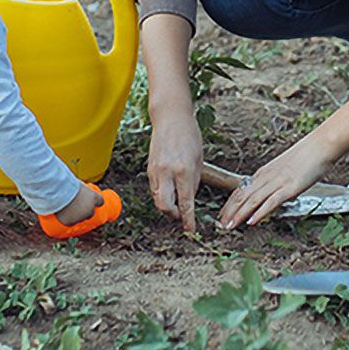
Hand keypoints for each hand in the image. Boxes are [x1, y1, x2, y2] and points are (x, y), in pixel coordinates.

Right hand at [53, 183, 104, 225]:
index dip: (96, 202)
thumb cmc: (67, 184)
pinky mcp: (70, 222)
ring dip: (77, 216)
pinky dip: (68, 220)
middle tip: (78, 206)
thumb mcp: (78, 183)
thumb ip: (80, 188)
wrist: (58, 192)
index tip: (92, 200)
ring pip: (81, 219)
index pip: (100, 201)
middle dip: (86, 211)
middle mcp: (89, 209)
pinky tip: (64, 217)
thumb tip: (77, 189)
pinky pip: (70, 222)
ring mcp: (80, 217)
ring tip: (69, 210)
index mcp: (94, 197)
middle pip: (91, 213)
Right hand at [146, 108, 202, 232]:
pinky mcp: (149, 169)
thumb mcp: (199, 159)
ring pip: (158, 200)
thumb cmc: (189, 136)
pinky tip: (170, 193)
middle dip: (173, 216)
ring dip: (167, 207)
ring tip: (177, 206)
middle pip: (165, 207)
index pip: (186, 203)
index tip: (191, 230)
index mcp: (184, 170)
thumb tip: (190, 199)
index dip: (188, 220)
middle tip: (182, 217)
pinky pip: (155, 189)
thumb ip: (194, 181)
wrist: (170, 118)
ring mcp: (155, 171)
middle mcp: (167, 173)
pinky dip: (162, 195)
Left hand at [218, 135, 331, 228]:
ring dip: (239, 214)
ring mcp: (278, 182)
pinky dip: (260, 212)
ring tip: (230, 226)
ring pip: (253, 200)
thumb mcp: (287, 170)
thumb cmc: (308, 157)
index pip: (241, 190)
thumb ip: (279, 183)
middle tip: (220, 225)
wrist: (321, 145)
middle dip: (230, 212)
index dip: (230, 204)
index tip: (223, 215)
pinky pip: (271, 202)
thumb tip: (278, 196)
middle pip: (242, 195)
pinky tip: (252, 222)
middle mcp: (267, 177)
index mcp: (264, 172)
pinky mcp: (290, 187)